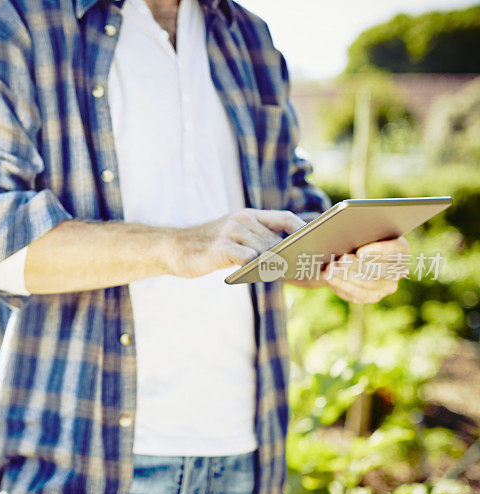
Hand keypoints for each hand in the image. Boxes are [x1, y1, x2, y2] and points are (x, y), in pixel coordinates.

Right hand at [168, 208, 304, 277]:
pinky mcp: (218, 247)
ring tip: (301, 277)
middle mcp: (242, 219)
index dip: (306, 232)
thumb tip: (292, 264)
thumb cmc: (208, 249)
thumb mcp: (236, 241)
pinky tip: (270, 276)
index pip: (285, 218)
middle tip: (316, 272)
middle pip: (279, 238)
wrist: (172, 248)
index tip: (323, 246)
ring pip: (266, 249)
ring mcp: (230, 232)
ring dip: (285, 264)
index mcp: (249, 215)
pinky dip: (261, 266)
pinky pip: (246, 256)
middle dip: (299, 256)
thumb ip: (259, 245)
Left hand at [323, 236, 410, 303]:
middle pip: (380, 269)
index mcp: (401, 249)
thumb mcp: (361, 233)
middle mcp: (400, 269)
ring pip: (367, 284)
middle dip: (357, 265)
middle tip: (340, 260)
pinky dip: (340, 285)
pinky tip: (329, 277)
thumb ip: (359, 236)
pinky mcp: (373, 296)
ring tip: (330, 268)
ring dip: (346, 276)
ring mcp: (388, 286)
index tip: (359, 252)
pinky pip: (357, 294)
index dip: (376, 252)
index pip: (393, 250)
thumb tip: (348, 249)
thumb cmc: (359, 239)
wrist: (351, 254)